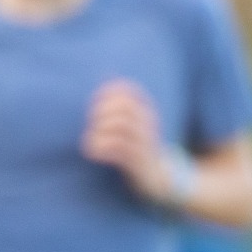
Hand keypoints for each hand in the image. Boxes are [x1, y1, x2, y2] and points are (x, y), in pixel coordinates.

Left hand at [83, 80, 171, 201]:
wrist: (161, 176)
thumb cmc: (140, 146)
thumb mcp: (136, 121)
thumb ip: (123, 101)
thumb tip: (108, 74)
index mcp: (147, 111)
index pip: (128, 90)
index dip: (108, 93)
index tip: (96, 105)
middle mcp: (149, 124)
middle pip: (123, 106)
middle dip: (102, 112)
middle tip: (93, 124)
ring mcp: (145, 142)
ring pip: (121, 125)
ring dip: (100, 130)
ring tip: (91, 139)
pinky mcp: (139, 162)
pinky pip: (118, 149)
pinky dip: (100, 147)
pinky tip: (92, 152)